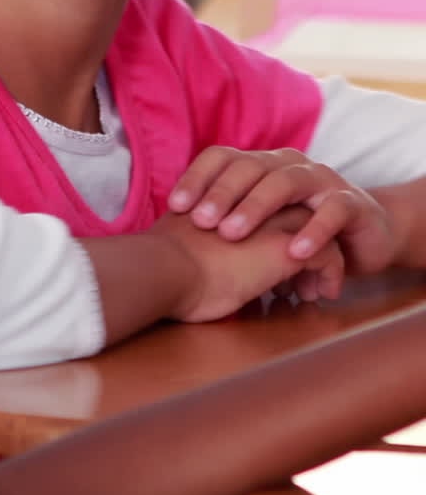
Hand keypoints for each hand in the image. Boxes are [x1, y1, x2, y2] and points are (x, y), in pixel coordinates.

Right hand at [149, 205, 344, 321]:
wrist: (166, 269)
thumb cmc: (164, 266)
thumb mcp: (184, 246)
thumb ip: (196, 245)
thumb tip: (190, 266)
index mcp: (231, 200)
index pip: (268, 207)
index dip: (274, 233)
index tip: (272, 271)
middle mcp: (257, 202)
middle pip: (296, 213)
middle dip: (302, 242)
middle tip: (300, 280)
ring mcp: (276, 221)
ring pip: (316, 232)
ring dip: (320, 261)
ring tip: (313, 291)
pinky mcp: (291, 247)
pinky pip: (327, 256)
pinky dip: (330, 274)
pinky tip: (321, 295)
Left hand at [168, 146, 395, 276]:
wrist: (362, 238)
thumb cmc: (296, 232)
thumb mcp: (257, 226)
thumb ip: (223, 222)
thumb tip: (171, 231)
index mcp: (261, 165)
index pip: (222, 157)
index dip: (198, 177)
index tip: (175, 207)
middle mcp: (288, 165)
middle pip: (249, 166)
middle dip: (221, 193)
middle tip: (200, 221)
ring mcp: (321, 180)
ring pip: (285, 182)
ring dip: (256, 206)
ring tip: (232, 234)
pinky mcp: (351, 204)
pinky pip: (332, 211)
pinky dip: (313, 231)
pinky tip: (293, 252)